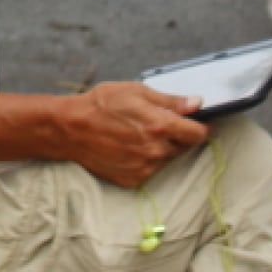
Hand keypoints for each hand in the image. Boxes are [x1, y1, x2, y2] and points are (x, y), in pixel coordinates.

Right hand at [54, 81, 210, 187]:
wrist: (70, 129)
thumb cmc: (101, 105)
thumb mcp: (136, 92)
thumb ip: (171, 101)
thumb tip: (197, 103)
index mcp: (160, 126)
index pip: (199, 134)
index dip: (200, 126)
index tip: (196, 122)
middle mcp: (156, 151)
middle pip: (184, 146)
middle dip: (177, 135)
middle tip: (157, 124)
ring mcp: (145, 168)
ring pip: (167, 159)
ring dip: (161, 148)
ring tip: (138, 134)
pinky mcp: (134, 180)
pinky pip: (151, 170)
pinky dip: (146, 161)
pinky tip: (130, 148)